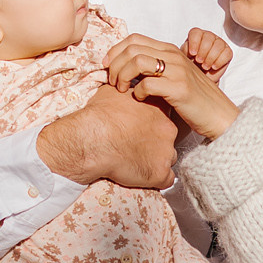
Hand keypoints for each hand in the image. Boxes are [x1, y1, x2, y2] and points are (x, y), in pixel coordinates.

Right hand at [36, 85, 177, 189]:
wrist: (93, 138)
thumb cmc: (100, 115)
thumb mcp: (113, 92)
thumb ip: (125, 89)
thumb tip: (121, 83)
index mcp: (159, 109)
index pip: (165, 115)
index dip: (153, 122)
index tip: (141, 127)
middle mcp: (168, 129)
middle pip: (168, 137)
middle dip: (155, 141)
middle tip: (136, 145)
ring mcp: (167, 152)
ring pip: (169, 158)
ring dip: (157, 160)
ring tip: (137, 161)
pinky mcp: (160, 173)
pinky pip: (167, 180)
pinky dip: (157, 179)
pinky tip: (144, 176)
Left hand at [107, 34, 240, 141]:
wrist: (219, 115)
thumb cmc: (193, 99)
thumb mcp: (174, 76)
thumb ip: (155, 67)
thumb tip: (124, 66)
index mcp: (171, 51)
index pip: (134, 38)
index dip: (115, 50)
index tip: (108, 66)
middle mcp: (174, 56)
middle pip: (132, 48)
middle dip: (115, 64)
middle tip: (113, 81)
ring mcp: (177, 71)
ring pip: (137, 62)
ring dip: (123, 76)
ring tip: (122, 89)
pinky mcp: (179, 88)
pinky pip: (147, 84)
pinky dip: (137, 92)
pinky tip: (139, 99)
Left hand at [181, 27, 231, 77]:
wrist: (201, 77)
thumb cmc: (192, 66)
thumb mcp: (184, 58)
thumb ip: (184, 50)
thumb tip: (183, 48)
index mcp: (196, 35)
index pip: (196, 32)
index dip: (194, 42)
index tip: (192, 54)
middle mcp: (209, 36)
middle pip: (208, 37)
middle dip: (203, 51)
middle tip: (199, 61)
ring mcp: (219, 43)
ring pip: (218, 44)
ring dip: (211, 57)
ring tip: (205, 66)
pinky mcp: (227, 52)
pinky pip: (227, 53)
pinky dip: (220, 61)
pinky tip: (214, 66)